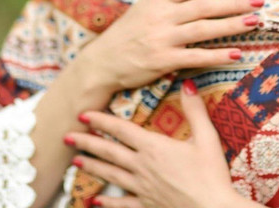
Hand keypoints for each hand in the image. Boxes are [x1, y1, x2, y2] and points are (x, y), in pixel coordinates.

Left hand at [65, 80, 262, 207]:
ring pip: (110, 176)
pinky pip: (122, 204)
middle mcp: (143, 167)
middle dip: (86, 142)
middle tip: (67, 136)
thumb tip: (187, 83)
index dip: (101, 121)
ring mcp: (142, 189)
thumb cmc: (211, 174)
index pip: (121, 130)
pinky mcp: (147, 206)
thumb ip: (195, 109)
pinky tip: (95, 201)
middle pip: (109, 152)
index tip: (83, 114)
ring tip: (75, 161)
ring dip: (91, 167)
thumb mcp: (207, 137)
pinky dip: (107, 202)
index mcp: (154, 147)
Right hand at [80, 0, 261, 93]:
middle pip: (203, 5)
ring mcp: (162, 38)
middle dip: (233, 2)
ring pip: (202, 29)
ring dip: (231, 26)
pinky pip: (194, 58)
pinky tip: (236, 54)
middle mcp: (162, 15)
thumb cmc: (128, 30)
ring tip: (254, 22)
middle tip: (259, 2)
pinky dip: (216, 56)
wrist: (103, 62)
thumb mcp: (143, 1)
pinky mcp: (162, 61)